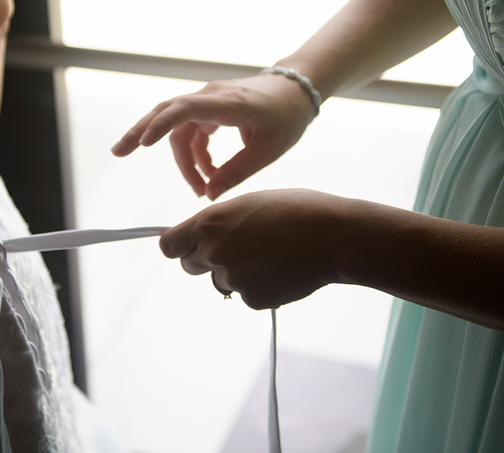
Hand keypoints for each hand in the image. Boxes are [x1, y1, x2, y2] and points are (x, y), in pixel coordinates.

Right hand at [112, 74, 316, 199]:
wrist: (296, 90)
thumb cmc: (286, 117)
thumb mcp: (268, 150)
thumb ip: (237, 172)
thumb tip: (209, 195)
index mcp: (229, 103)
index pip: (186, 108)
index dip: (162, 124)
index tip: (144, 142)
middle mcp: (212, 96)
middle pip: (167, 111)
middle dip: (142, 132)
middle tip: (119, 152)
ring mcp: (209, 100)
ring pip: (178, 126)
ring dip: (181, 159)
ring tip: (197, 189)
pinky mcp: (209, 107)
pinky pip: (190, 130)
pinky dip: (194, 154)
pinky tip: (205, 175)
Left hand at [159, 189, 355, 308]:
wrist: (334, 236)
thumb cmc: (296, 210)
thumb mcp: (248, 203)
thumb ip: (219, 220)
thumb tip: (202, 234)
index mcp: (209, 223)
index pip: (169, 245)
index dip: (178, 246)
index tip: (186, 246)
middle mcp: (214, 253)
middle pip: (189, 266)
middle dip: (204, 259)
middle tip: (234, 248)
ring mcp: (232, 279)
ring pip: (220, 280)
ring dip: (235, 271)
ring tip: (269, 254)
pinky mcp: (253, 299)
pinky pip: (245, 294)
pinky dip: (258, 285)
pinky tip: (281, 269)